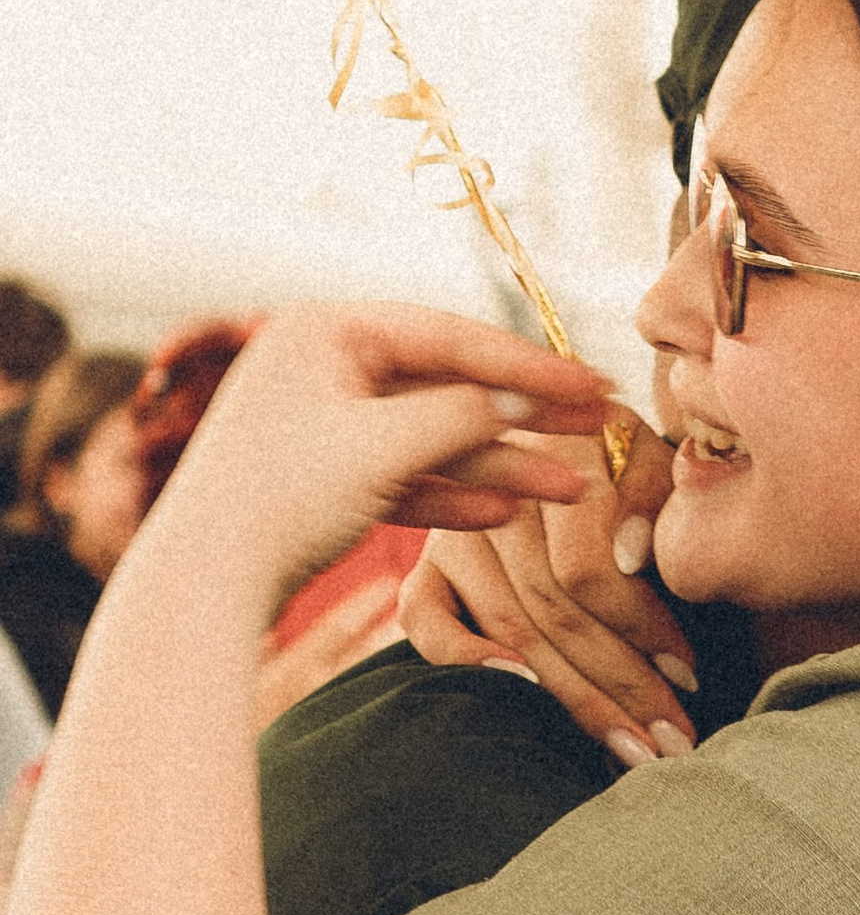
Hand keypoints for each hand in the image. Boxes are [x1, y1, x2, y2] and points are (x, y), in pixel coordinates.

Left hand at [138, 307, 607, 607]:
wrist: (203, 585)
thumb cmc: (279, 497)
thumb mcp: (386, 444)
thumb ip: (467, 412)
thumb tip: (532, 395)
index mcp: (326, 329)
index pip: (450, 336)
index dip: (530, 363)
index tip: (595, 382)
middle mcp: (323, 366)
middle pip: (447, 386)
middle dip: (525, 416)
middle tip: (600, 426)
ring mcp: (323, 424)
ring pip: (432, 437)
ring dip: (500, 464)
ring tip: (570, 489)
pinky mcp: (323, 480)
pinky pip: (404, 478)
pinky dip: (452, 495)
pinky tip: (503, 516)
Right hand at [401, 416, 699, 758]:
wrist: (585, 446)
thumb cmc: (643, 470)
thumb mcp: (668, 470)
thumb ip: (658, 504)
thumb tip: (632, 554)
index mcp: (558, 455)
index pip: (586, 567)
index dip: (640, 628)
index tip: (690, 677)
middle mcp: (494, 490)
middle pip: (549, 610)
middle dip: (620, 686)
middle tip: (672, 744)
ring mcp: (455, 530)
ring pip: (506, 629)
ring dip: (572, 699)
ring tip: (632, 750)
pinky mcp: (429, 564)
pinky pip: (425, 620)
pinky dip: (467, 663)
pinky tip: (527, 703)